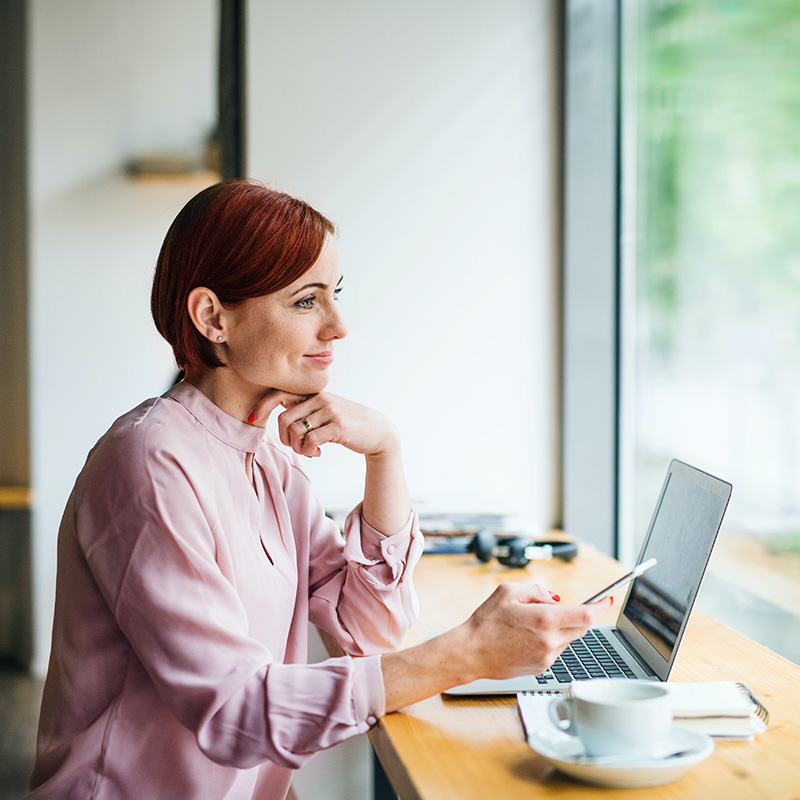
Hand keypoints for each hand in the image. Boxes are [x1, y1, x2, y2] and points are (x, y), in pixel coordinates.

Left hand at [248, 390, 399, 459]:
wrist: (379, 431)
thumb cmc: (348, 424)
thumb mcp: (327, 411)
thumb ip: (306, 410)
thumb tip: (282, 417)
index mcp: (314, 394)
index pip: (280, 393)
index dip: (262, 406)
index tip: (251, 418)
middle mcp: (321, 399)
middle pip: (284, 420)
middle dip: (285, 439)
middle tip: (297, 447)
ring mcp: (330, 412)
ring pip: (296, 432)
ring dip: (298, 448)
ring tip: (310, 452)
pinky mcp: (339, 427)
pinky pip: (310, 441)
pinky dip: (310, 451)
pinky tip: (318, 453)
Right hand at [380, 585, 613, 711]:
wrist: (471, 653)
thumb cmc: (486, 622)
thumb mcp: (508, 591)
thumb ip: (537, 590)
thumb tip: (555, 598)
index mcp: (545, 620)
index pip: (587, 615)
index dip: (602, 606)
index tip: (608, 599)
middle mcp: (550, 641)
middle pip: (581, 627)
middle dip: (578, 615)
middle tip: (559, 607)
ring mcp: (547, 657)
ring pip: (568, 638)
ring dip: (560, 627)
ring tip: (530, 623)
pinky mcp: (541, 668)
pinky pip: (556, 649)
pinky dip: (549, 639)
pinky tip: (525, 637)